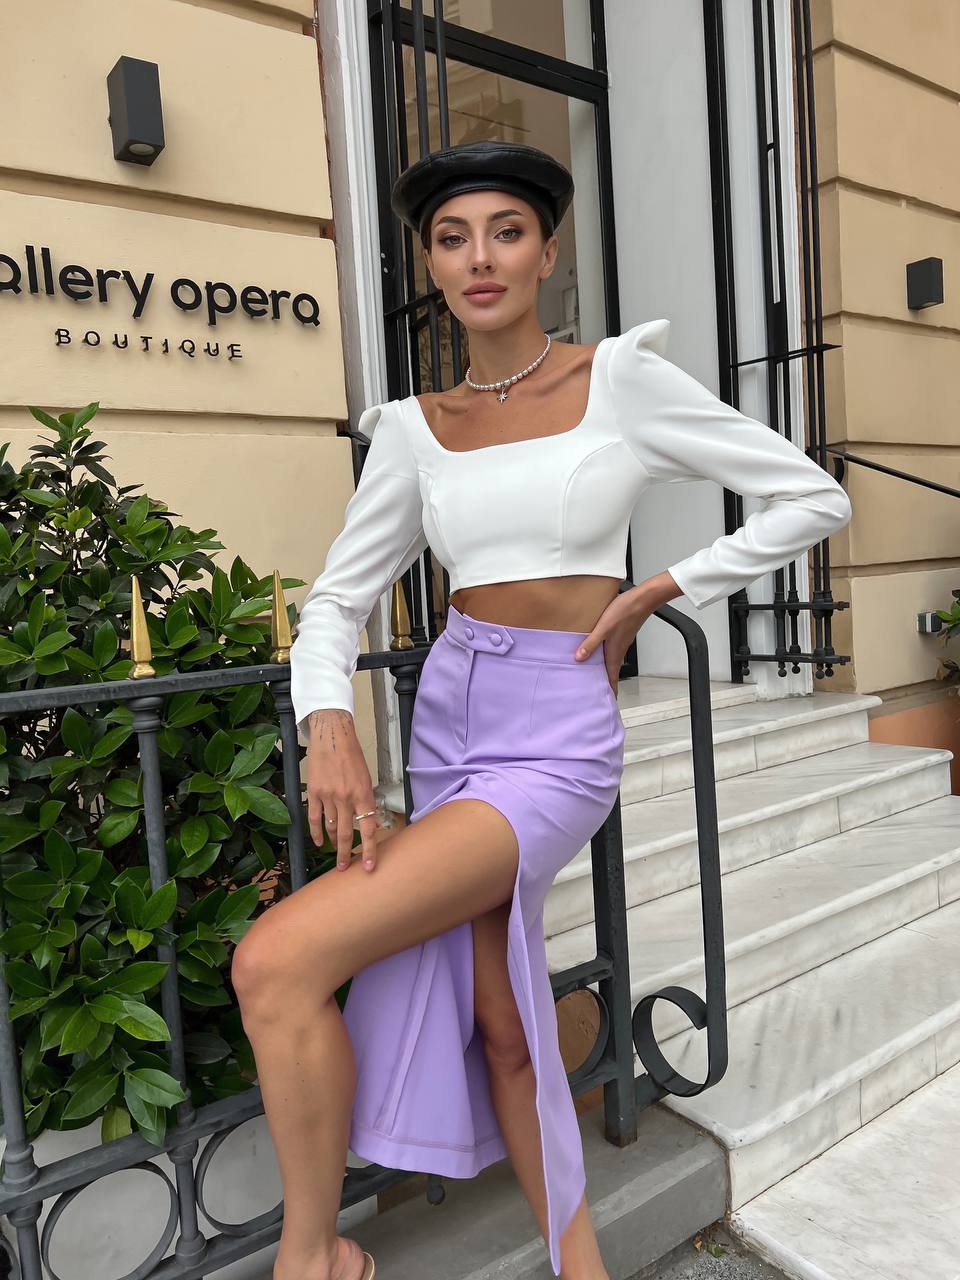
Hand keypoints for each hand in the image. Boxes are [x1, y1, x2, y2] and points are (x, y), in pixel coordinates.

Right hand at [305, 709, 381, 872]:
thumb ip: (365, 800)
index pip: (368, 829)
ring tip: (336, 853)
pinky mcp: (314, 792)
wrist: (332, 736)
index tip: (370, 866)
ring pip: (331, 828)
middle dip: (346, 854)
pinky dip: (316, 832)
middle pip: (347, 833)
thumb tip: (365, 821)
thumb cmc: (352, 755)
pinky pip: (314, 818)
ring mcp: (329, 796)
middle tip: (345, 867)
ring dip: (333, 844)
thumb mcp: (366, 777)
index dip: (369, 850)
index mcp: (363, 793)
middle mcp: (346, 797)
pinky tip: (319, 842)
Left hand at [573, 586, 658, 691]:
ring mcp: (620, 643)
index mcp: (614, 654)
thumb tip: (579, 658)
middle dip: (604, 684)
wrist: (642, 600)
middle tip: (594, 692)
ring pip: (610, 661)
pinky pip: (610, 651)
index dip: (611, 692)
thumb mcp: (603, 629)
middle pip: (611, 672)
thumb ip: (590, 644)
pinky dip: (603, 656)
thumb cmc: (625, 612)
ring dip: (603, 670)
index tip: (607, 703)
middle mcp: (618, 651)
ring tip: (592, 675)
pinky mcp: (620, 635)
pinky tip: (595, 652)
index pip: (612, 679)